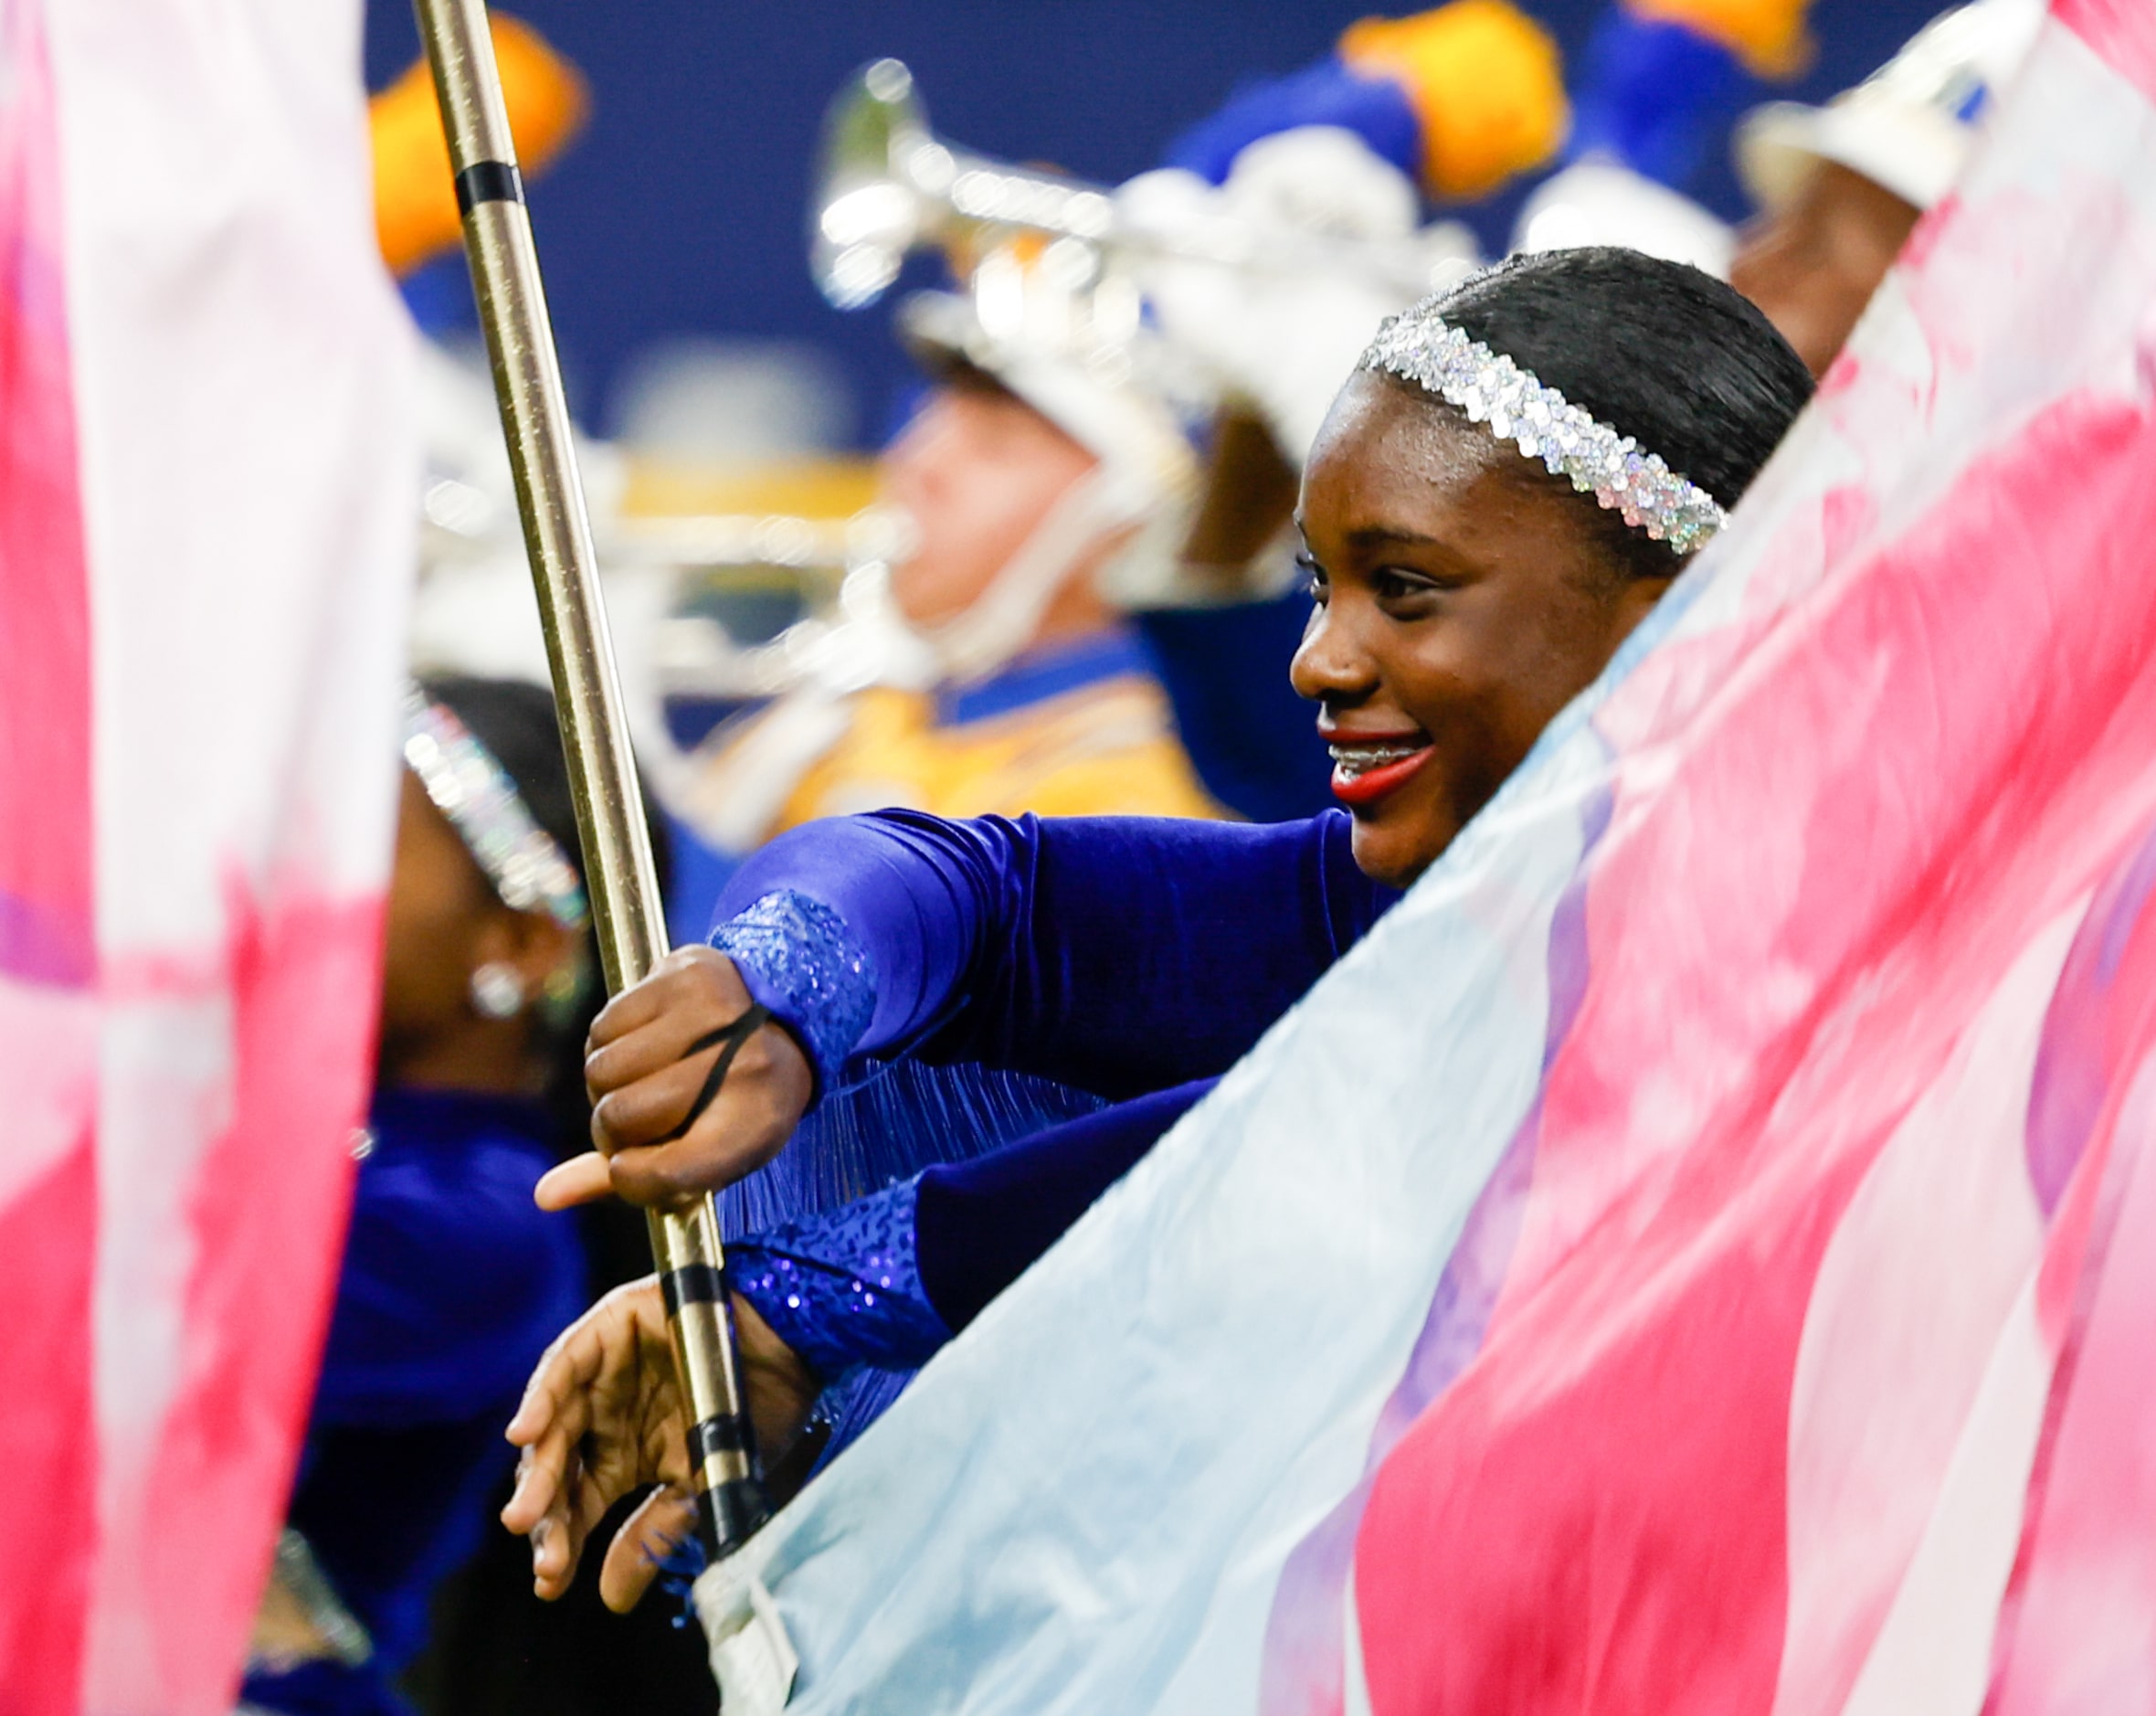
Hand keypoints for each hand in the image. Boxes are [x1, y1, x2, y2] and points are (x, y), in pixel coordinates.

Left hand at [501, 1278, 820, 1611]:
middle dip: (545, 1515)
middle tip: (546, 1556)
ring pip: (554, 1423)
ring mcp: (601, 1371)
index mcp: (621, 1453)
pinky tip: (526, 1433)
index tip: (552, 1583)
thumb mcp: (700, 1485)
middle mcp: (603, 1414)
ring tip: (525, 1514)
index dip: (561, 1541)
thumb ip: (652, 1534)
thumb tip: (611, 1599)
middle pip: (556, 1469)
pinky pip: (563, 1365)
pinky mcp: (606, 1329)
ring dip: (536, 1469)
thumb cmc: (752, 1414)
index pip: (576, 1503)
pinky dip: (542, 1397)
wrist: (789, 1349)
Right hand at [535, 945, 814, 1210]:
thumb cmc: (738, 1101)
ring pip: (602, 1069)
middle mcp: (742, 1066)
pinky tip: (645, 1043)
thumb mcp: (710, 1151)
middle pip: (621, 1117)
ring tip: (645, 1078)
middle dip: (614, 1129)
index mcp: (756, 1126)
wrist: (788, 1015)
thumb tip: (545, 1195)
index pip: (669, 1172)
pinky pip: (604, 1025)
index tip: (628, 1167)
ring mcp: (713, 1013)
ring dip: (609, 1084)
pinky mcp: (684, 973)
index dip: (632, 1178)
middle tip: (637, 1119)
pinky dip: (611, 1042)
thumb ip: (636, 1179)